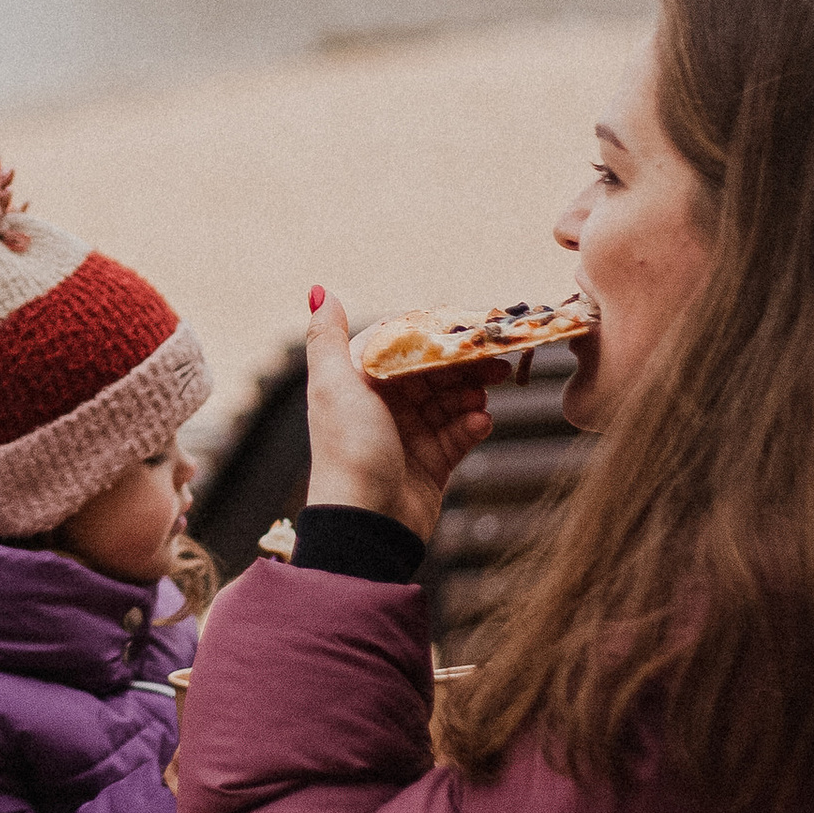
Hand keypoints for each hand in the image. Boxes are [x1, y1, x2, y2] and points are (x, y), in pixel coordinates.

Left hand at [301, 286, 496, 548]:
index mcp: (358, 382)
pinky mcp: (432, 463)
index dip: (435, 335)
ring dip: (471, 395)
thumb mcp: (333, 386)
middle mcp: (383, 406)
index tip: (469, 327)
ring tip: (483, 398)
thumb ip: (326, 337)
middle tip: (496, 362)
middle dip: (464, 365)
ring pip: (451, 400)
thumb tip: (318, 288)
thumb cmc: (347, 451)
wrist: (366, 524)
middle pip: (433, 372)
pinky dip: (472, 425)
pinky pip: (460, 434)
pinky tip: (479, 423)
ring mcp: (409, 435)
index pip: (403, 345)